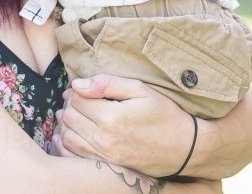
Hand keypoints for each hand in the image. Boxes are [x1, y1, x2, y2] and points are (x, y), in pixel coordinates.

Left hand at [53, 74, 198, 177]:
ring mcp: (104, 156)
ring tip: (75, 116)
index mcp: (111, 116)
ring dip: (67, 124)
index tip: (81, 89)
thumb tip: (78, 84)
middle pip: (70, 117)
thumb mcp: (141, 90)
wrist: (185, 148)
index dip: (76, 91)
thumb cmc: (165, 115)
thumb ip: (108, 84)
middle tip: (78, 100)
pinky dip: (66, 145)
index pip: (77, 99)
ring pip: (68, 137)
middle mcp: (104, 138)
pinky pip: (75, 156)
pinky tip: (70, 136)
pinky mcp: (107, 167)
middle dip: (70, 105)